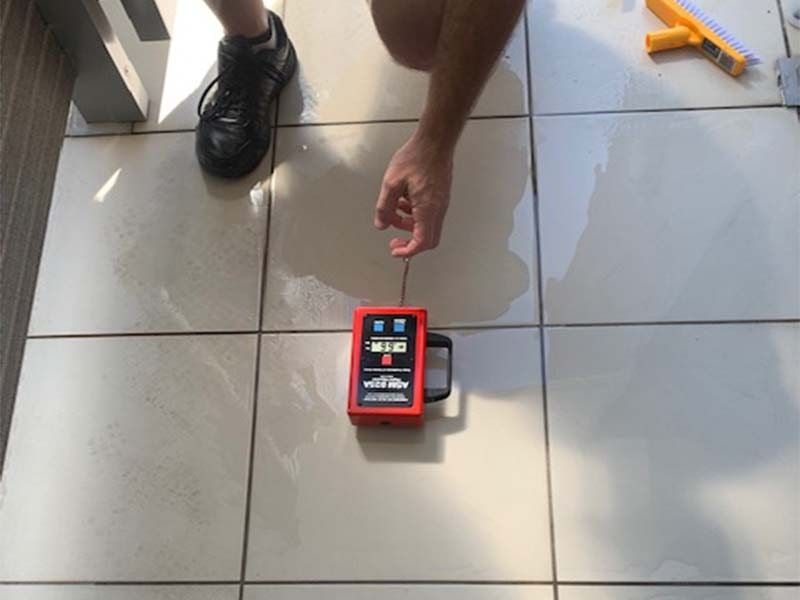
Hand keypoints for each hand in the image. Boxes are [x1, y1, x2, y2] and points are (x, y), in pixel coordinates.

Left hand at [374, 132, 453, 256]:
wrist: (435, 142)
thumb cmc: (417, 157)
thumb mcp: (391, 183)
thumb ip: (384, 207)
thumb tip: (381, 224)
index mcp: (427, 209)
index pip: (422, 242)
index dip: (408, 251)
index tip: (395, 250)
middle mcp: (438, 209)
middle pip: (428, 239)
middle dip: (409, 243)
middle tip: (395, 240)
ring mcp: (441, 203)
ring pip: (427, 226)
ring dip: (409, 225)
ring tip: (395, 212)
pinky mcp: (440, 196)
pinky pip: (429, 214)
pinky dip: (414, 214)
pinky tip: (404, 201)